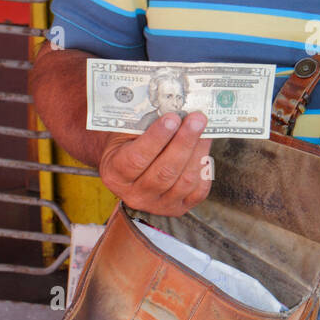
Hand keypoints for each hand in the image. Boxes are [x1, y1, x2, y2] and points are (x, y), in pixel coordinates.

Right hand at [97, 111, 211, 215]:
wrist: (130, 166)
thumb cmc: (129, 143)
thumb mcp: (126, 132)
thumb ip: (145, 124)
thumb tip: (176, 110)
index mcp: (115, 174)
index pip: (136, 159)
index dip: (156, 138)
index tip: (172, 118)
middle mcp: (135, 195)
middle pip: (165, 172)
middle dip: (184, 142)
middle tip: (197, 119)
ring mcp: (158, 205)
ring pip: (184, 181)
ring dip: (198, 152)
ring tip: (204, 130)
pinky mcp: (178, 209)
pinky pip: (198, 191)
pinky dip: (204, 169)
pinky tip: (204, 150)